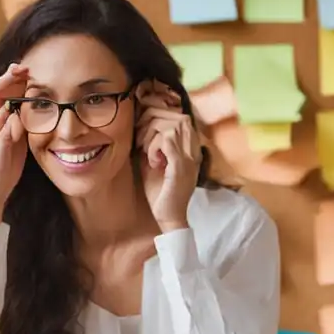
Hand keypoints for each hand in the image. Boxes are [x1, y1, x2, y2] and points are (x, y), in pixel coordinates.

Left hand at [135, 81, 200, 232]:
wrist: (168, 217)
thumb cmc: (160, 193)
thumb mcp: (152, 163)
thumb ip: (150, 145)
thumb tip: (139, 126)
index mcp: (190, 149)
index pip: (181, 117)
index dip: (159, 116)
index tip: (143, 131)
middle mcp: (194, 151)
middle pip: (177, 116)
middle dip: (153, 122)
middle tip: (141, 140)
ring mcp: (190, 158)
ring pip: (171, 126)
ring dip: (152, 136)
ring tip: (146, 152)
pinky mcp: (181, 166)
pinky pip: (167, 140)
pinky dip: (154, 147)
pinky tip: (152, 161)